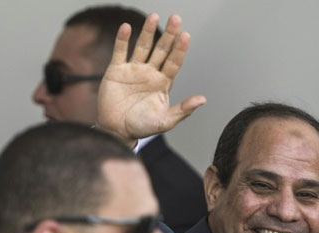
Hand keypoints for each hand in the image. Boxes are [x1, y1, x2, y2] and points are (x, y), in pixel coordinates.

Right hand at [97, 13, 205, 144]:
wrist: (116, 130)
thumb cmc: (142, 127)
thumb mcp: (165, 121)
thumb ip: (183, 110)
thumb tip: (202, 100)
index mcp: (163, 83)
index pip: (174, 62)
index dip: (180, 49)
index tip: (185, 35)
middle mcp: (150, 73)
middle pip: (161, 50)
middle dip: (168, 35)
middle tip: (176, 18)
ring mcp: (133, 70)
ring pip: (142, 47)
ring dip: (148, 32)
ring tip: (154, 16)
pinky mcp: (116, 71)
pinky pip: (120, 52)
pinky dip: (122, 40)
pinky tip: (127, 27)